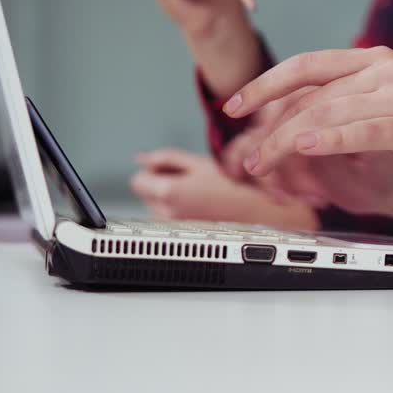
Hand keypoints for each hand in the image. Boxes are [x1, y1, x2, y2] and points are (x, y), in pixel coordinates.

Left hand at [130, 149, 317, 229]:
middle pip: (145, 194)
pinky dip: (178, 210)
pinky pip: (169, 218)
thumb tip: (143, 159)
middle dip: (159, 184)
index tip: (168, 169)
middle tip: (189, 179)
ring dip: (169, 198)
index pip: (136, 180)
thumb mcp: (199, 162)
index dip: (151, 171)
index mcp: (168, 191)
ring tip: (199, 193)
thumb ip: (165, 158)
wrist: (257, 213)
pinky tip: (200, 205)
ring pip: (156, 206)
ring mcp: (174, 226)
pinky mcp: (183, 234)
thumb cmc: (234, 186)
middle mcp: (167, 213)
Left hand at [219, 46, 392, 212]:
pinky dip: (327, 136)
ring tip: (262, 162)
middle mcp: (385, 70)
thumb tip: (311, 120)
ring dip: (286, 139)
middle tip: (245, 153)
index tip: (235, 104)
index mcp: (379, 63)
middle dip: (268, 124)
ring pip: (326, 111)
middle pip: (309, 92)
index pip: (308, 65)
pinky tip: (302, 146)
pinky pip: (360, 128)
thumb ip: (360, 106)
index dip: (265, 83)